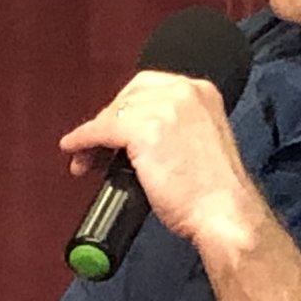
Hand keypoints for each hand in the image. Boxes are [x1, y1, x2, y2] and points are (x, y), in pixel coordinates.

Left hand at [57, 70, 262, 255]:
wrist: (225, 212)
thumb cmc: (215, 192)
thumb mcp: (199, 142)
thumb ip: (174, 129)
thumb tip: (132, 139)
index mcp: (201, 92)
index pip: (149, 87)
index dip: (125, 108)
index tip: (112, 126)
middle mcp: (184, 92)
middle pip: (128, 96)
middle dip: (107, 120)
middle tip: (96, 146)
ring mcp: (164, 109)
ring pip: (112, 113)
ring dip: (93, 136)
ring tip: (86, 161)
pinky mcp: (144, 130)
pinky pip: (100, 130)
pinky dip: (82, 140)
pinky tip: (75, 151)